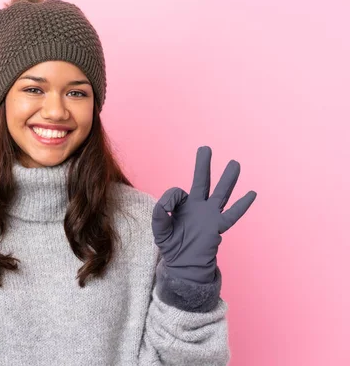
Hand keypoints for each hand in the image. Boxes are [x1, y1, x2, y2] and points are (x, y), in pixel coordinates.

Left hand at [151, 146, 256, 283]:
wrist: (183, 264)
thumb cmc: (171, 245)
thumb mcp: (159, 227)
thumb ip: (160, 211)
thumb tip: (173, 198)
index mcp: (183, 205)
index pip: (179, 192)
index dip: (172, 198)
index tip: (167, 209)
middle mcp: (198, 206)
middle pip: (203, 181)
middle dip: (203, 165)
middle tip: (205, 148)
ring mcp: (209, 215)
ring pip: (220, 193)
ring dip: (227, 179)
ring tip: (234, 163)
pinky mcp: (217, 227)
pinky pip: (231, 215)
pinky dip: (242, 205)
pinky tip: (251, 193)